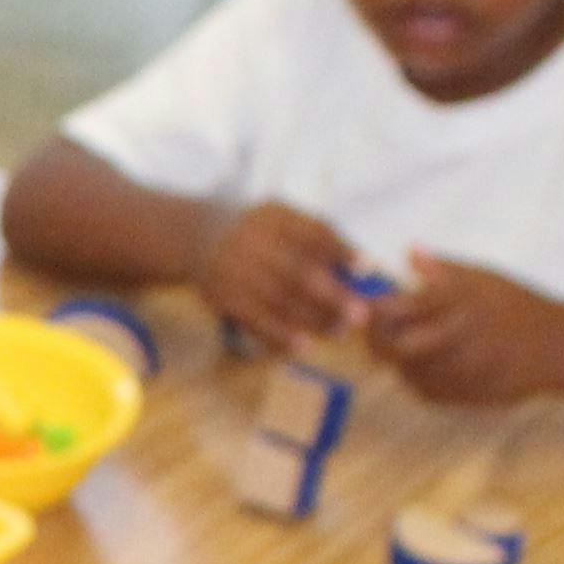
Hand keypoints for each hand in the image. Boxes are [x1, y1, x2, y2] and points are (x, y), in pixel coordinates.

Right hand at [196, 202, 367, 354]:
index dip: (340, 251)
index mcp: (275, 217)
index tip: (366, 269)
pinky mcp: (221, 296)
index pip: (312, 232)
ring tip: (339, 331)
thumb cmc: (260, 232)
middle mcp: (252, 241)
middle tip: (360, 315)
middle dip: (332, 296)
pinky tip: (302, 346)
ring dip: (313, 320)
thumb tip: (365, 273)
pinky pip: (254, 320)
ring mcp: (234, 270)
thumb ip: (319, 240)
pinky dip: (279, 336)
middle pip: (297, 272)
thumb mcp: (283, 220)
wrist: (198, 234)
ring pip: (279, 301)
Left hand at [361, 252, 563, 405]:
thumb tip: (409, 250)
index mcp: (459, 301)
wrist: (558, 349)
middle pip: (394, 346)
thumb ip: (443, 268)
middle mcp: (458, 336)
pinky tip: (431, 359)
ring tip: (407, 339)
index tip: (364, 303)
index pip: (397, 307)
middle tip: (373, 328)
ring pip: (406, 370)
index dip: (373, 307)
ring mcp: (460, 370)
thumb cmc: (518, 306)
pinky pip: (425, 389)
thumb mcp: (485, 277)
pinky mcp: (463, 395)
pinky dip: (418, 375)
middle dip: (376, 338)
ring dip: (398, 357)